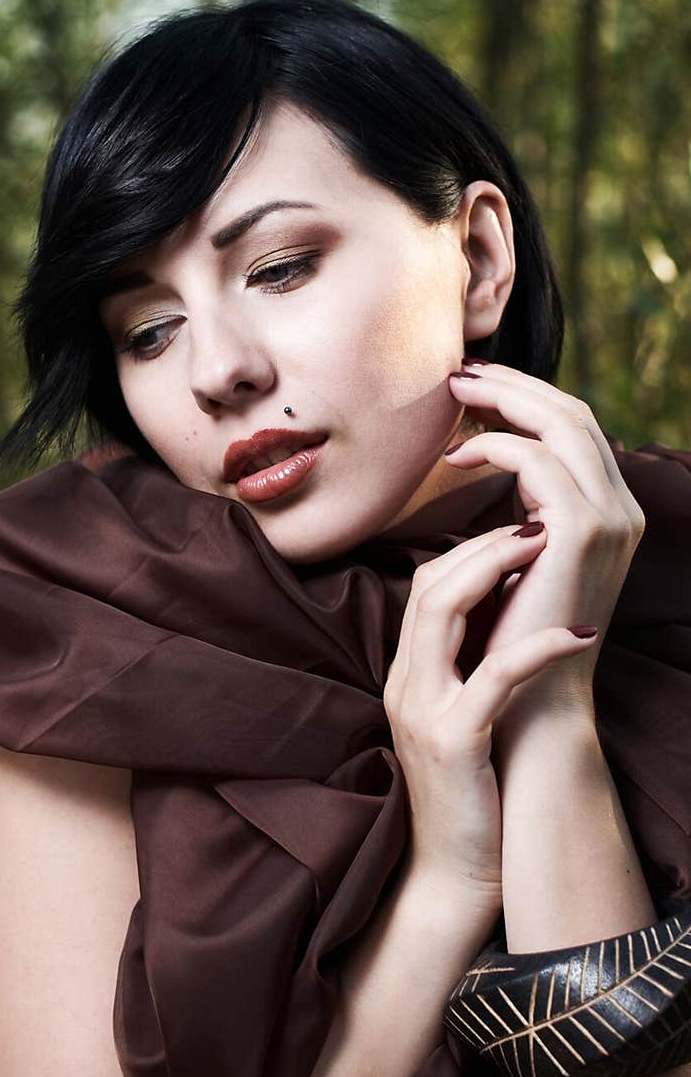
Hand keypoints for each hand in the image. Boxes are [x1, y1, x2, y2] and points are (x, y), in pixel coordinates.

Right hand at [383, 522, 599, 902]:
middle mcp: (406, 685)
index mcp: (409, 675)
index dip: (470, 550)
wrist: (451, 873)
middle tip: (538, 526)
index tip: (523, 533)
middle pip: (427, 585)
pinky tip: (578, 635)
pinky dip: (537, 647)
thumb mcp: (462, 716)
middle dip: (483, 545)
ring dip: (496, 569)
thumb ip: (471, 666)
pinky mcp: (454, 743)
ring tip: (546, 548)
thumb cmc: (472, 792)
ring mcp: (423, 711)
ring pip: (441, 611)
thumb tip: (515, 612)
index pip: (423, 587)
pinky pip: (494, 676)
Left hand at [446, 359, 646, 714]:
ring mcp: (609, 520)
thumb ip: (522, 511)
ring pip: (562, 424)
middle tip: (460, 372)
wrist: (531, 704)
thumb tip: (489, 455)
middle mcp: (621, 510)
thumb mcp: (521, 558)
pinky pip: (539, 461)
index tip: (475, 387)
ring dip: (504, 401)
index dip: (527, 398)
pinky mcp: (582, 534)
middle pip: (574, 413)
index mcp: (610, 513)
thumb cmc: (512, 638)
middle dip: (515, 385)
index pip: (576, 430)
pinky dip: (498, 445)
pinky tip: (461, 454)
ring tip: (455, 397)